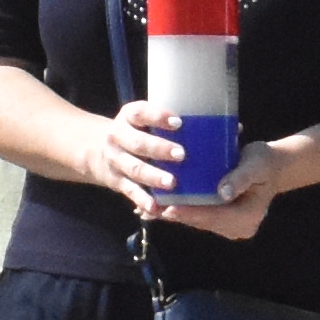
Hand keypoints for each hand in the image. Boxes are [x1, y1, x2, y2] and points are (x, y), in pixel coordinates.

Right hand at [91, 99, 200, 216]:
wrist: (98, 150)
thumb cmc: (136, 132)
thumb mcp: (142, 120)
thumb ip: (167, 123)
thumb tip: (221, 128)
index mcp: (128, 117)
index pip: (140, 113)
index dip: (158, 116)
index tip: (179, 122)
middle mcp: (117, 137)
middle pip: (137, 143)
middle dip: (159, 149)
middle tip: (181, 154)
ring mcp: (115, 160)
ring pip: (134, 168)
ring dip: (153, 176)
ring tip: (172, 183)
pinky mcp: (116, 181)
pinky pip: (130, 191)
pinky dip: (143, 199)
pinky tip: (156, 206)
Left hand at [155, 140, 288, 243]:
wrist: (271, 166)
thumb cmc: (263, 162)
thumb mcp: (255, 165)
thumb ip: (240, 178)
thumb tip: (223, 193)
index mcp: (247, 219)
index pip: (214, 217)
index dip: (190, 214)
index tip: (169, 209)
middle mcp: (238, 228)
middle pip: (202, 222)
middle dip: (177, 215)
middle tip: (149, 209)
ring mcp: (229, 226)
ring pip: (197, 220)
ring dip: (175, 214)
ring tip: (148, 208)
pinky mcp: (221, 219)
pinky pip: (199, 216)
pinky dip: (181, 210)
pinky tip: (158, 206)